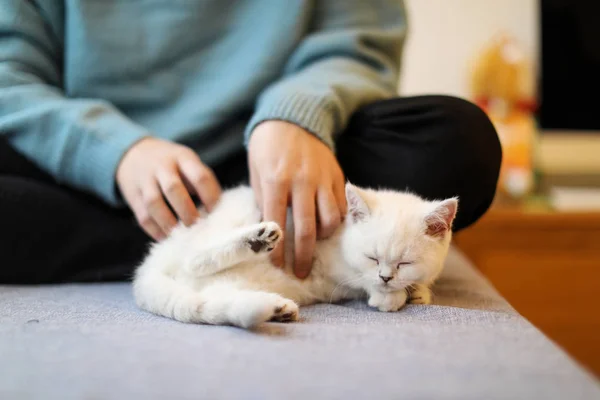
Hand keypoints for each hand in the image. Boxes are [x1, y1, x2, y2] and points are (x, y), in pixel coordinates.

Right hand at [117, 137, 220, 239]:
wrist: (135, 154)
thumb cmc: (173, 164)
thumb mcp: (189, 163)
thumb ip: (202, 182)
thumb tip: (218, 211)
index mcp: (183, 157)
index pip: (200, 177)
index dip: (210, 197)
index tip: (215, 213)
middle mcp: (162, 166)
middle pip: (174, 189)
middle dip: (187, 212)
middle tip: (197, 227)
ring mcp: (145, 180)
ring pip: (154, 203)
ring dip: (169, 223)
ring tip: (181, 235)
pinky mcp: (133, 196)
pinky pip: (143, 216)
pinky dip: (155, 230)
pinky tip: (166, 238)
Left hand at [248, 121, 345, 278]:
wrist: (293, 119)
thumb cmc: (267, 148)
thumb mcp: (256, 172)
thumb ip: (262, 200)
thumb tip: (266, 232)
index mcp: (276, 181)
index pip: (277, 224)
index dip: (277, 250)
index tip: (278, 267)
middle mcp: (302, 181)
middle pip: (307, 229)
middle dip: (304, 256)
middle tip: (301, 273)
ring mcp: (323, 178)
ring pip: (331, 220)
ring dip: (323, 238)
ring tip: (316, 244)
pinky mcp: (337, 176)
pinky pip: (342, 206)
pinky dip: (336, 221)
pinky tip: (327, 226)